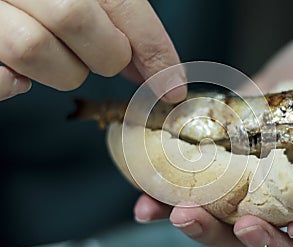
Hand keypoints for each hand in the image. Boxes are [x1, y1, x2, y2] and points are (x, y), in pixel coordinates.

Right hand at [0, 0, 185, 101]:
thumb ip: (117, 19)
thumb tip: (155, 70)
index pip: (124, 5)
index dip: (155, 51)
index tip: (172, 86)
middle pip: (79, 22)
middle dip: (105, 55)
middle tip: (103, 55)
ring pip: (35, 49)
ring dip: (63, 69)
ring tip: (58, 57)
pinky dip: (13, 83)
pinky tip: (19, 74)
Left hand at [134, 35, 292, 246]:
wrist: (280, 79)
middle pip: (286, 243)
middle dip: (262, 242)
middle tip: (241, 226)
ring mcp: (255, 200)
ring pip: (235, 233)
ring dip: (208, 231)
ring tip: (180, 215)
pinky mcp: (222, 189)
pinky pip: (198, 206)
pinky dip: (170, 209)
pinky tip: (149, 205)